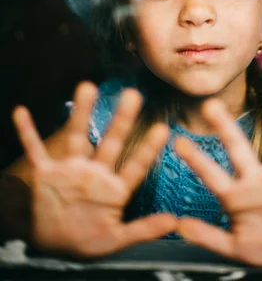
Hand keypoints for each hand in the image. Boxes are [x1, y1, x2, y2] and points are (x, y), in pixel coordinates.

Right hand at [12, 82, 175, 256]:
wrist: (50, 241)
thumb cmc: (85, 239)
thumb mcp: (115, 239)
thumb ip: (143, 229)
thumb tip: (174, 222)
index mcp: (114, 188)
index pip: (135, 165)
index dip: (148, 148)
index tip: (162, 128)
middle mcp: (94, 172)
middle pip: (111, 142)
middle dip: (121, 119)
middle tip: (133, 94)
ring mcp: (70, 169)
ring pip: (77, 137)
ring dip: (80, 113)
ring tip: (87, 86)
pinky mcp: (45, 173)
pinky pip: (35, 149)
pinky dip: (27, 132)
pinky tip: (22, 112)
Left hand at [175, 84, 261, 265]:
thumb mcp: (236, 248)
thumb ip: (209, 238)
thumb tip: (180, 226)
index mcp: (238, 196)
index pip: (213, 174)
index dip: (197, 160)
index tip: (178, 142)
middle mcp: (259, 178)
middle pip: (239, 148)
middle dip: (225, 127)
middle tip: (210, 104)